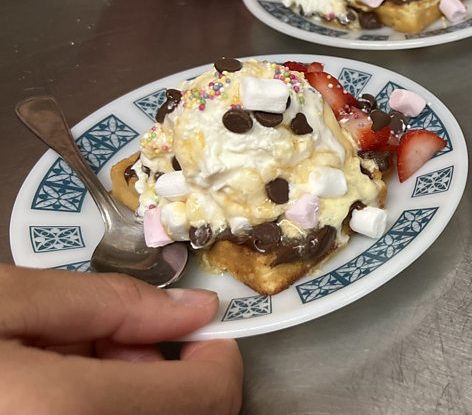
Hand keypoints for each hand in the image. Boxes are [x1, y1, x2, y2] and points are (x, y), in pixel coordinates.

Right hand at [0, 265, 241, 414]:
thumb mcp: (7, 302)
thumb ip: (107, 302)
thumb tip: (190, 309)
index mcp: (68, 409)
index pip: (206, 394)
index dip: (215, 352)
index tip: (195, 326)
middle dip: (166, 371)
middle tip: (111, 341)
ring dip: (137, 392)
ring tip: (67, 363)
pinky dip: (106, 408)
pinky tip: (56, 392)